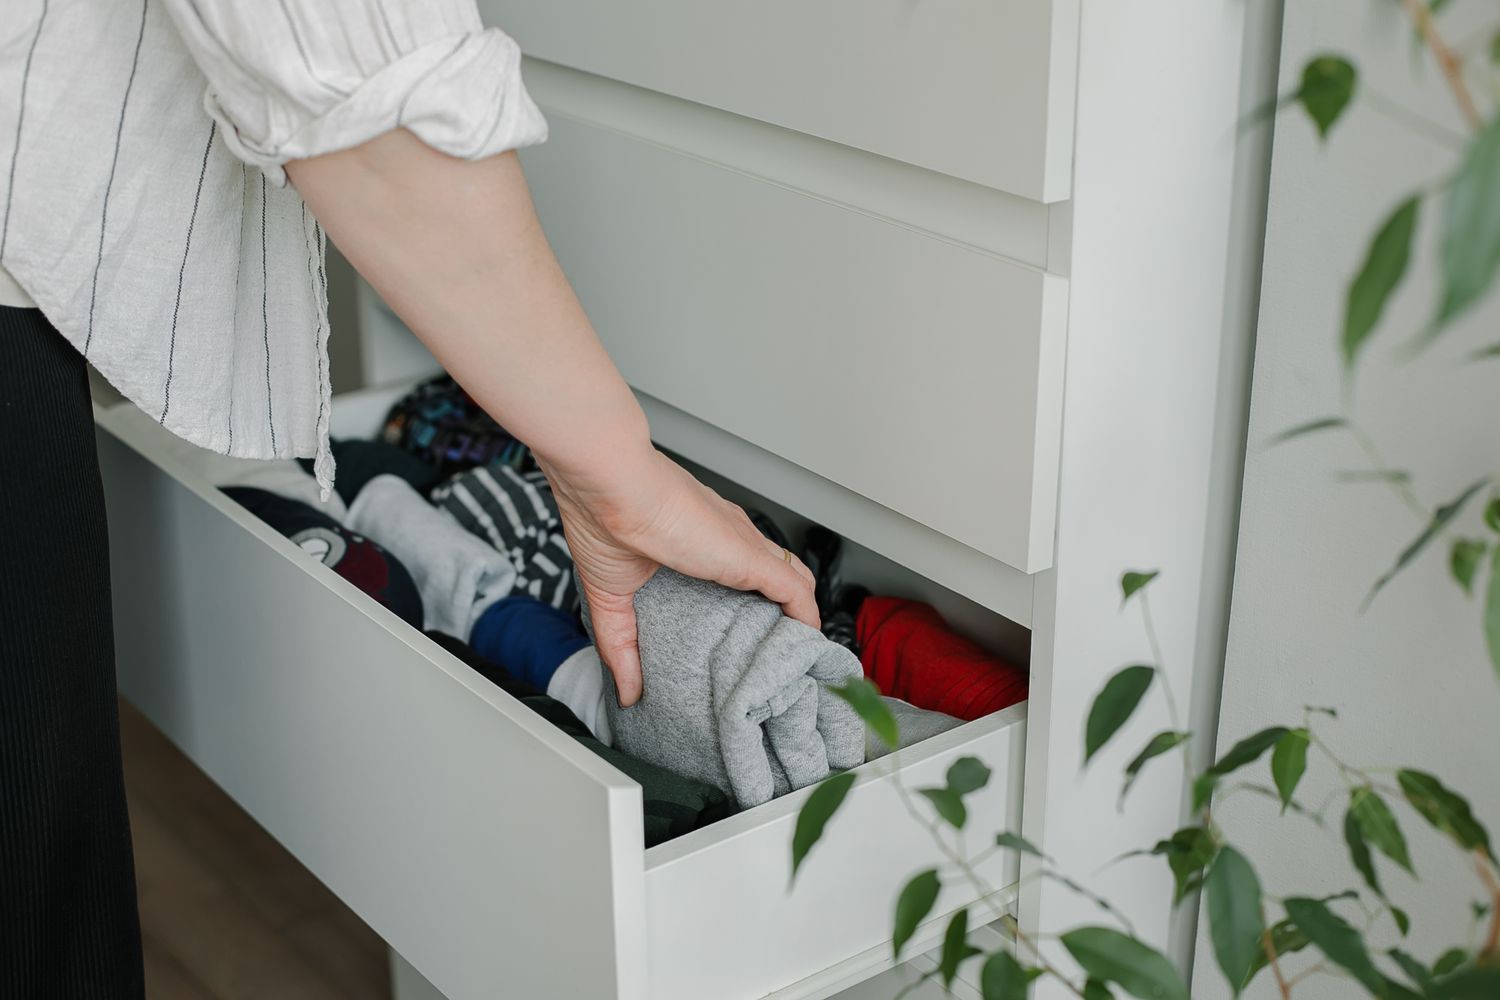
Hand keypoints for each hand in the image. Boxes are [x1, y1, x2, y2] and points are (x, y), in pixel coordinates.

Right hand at [541, 446, 819, 706]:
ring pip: (791, 579)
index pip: (735, 571)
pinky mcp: (751, 556)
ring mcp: (742, 545)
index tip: (741, 637)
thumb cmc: (601, 518)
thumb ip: (621, 646)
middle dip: (778, 610)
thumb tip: (628, 692)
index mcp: (694, 540)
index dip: (744, 601)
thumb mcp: (610, 596)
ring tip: (793, 651)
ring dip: (797, 614)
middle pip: (772, 572)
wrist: (609, 484)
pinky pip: (796, 590)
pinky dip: (806, 617)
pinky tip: (808, 642)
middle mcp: (726, 539)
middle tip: (772, 650)